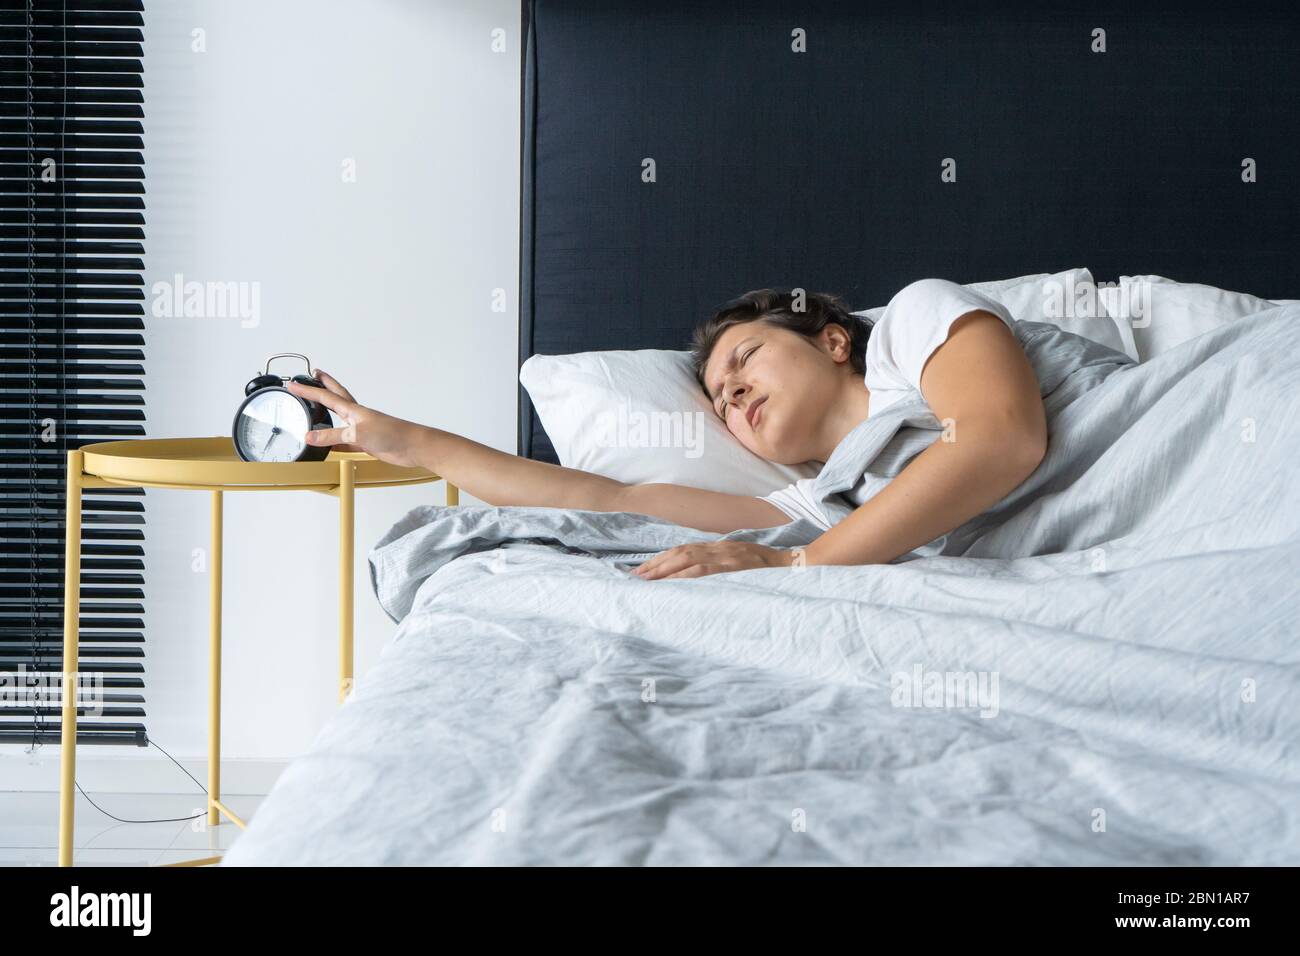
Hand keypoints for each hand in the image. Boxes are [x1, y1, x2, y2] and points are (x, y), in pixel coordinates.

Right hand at [285, 369, 427, 467]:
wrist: (412, 447)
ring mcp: (361, 430)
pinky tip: (328, 446)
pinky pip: (344, 442)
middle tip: (312, 376)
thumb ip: (333, 436)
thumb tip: (310, 437)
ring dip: (326, 415)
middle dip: (322, 386)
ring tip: (315, 410)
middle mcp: (356, 417)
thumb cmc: (392, 434)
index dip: (308, 390)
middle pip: (335, 398)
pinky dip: (334, 443)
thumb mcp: (357, 434)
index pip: (325, 396)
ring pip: (338, 421)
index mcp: (353, 410)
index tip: (293, 384)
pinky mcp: (366, 443)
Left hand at [632, 541, 794, 579]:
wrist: (794, 565)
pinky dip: (685, 576)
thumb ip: (721, 565)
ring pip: (687, 560)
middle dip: (656, 564)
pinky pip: (705, 571)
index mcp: (720, 547)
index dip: (662, 558)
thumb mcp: (740, 562)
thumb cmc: (768, 569)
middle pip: (680, 553)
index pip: (684, 550)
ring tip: (646, 580)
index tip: (644, 569)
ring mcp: (726, 557)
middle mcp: (719, 549)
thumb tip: (698, 575)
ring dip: (664, 570)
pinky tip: (671, 583)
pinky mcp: (734, 568)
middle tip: (636, 576)